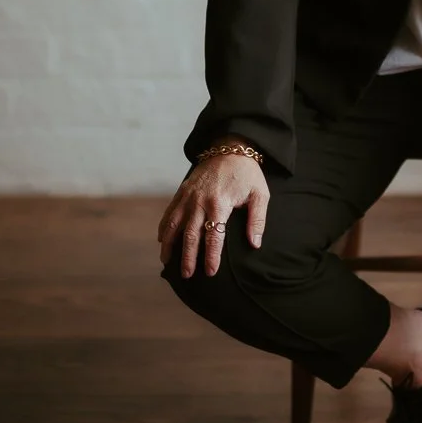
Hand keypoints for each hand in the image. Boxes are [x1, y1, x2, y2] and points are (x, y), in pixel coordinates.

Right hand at [157, 148, 267, 277]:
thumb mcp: (260, 195)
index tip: (210, 272)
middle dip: (188, 257)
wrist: (231, 148)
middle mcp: (200, 201)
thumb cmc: (247, 174)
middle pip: (191, 235)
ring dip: (169, 245)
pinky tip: (161, 240)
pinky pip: (169, 212)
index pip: (214, 236)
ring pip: (174, 224)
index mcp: (220, 203)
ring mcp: (188, 196)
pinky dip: (163, 227)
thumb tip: (255, 244)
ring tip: (167, 262)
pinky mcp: (182, 191)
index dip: (212, 256)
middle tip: (187, 275)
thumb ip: (257, 220)